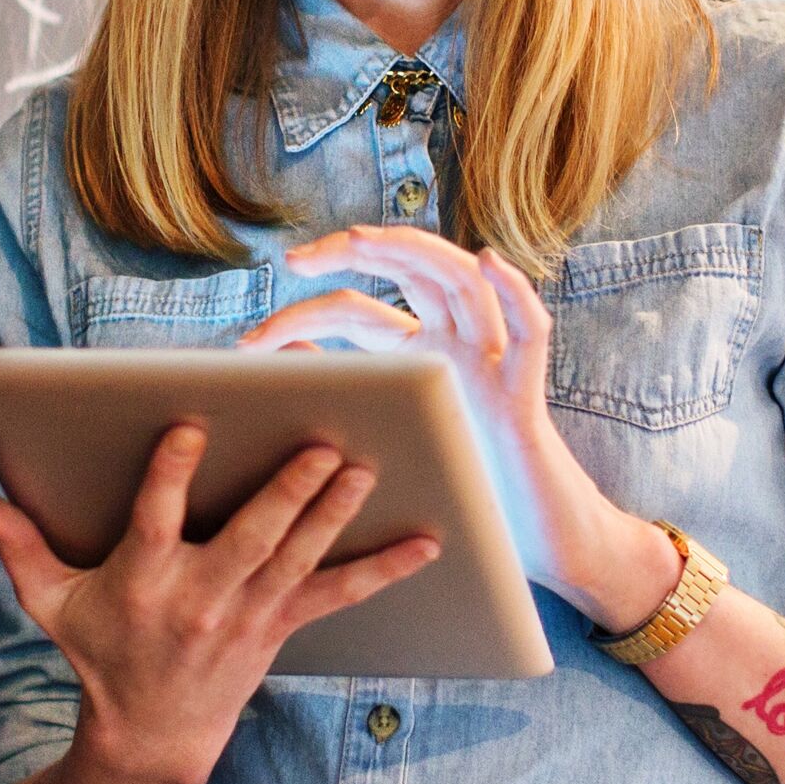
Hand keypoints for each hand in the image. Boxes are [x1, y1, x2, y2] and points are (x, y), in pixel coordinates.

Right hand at [0, 425, 437, 783]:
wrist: (150, 739)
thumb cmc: (101, 654)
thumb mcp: (51, 604)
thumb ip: (18, 548)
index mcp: (141, 581)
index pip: (155, 521)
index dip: (170, 476)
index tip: (188, 428)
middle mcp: (199, 598)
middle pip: (249, 538)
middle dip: (286, 492)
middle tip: (320, 442)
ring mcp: (246, 615)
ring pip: (298, 557)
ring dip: (334, 513)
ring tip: (365, 466)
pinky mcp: (279, 627)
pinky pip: (340, 595)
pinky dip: (385, 569)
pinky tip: (428, 542)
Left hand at [237, 226, 681, 635]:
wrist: (526, 542)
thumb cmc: (453, 500)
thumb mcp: (386, 448)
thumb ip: (347, 401)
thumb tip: (284, 362)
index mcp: (418, 360)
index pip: (359, 312)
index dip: (305, 313)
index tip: (252, 338)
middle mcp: (457, 346)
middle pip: (410, 273)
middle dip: (353, 255)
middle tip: (296, 261)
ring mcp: (493, 363)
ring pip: (463, 282)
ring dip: (414, 253)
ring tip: (360, 241)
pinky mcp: (526, 395)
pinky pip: (532, 333)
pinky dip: (517, 293)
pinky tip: (490, 263)